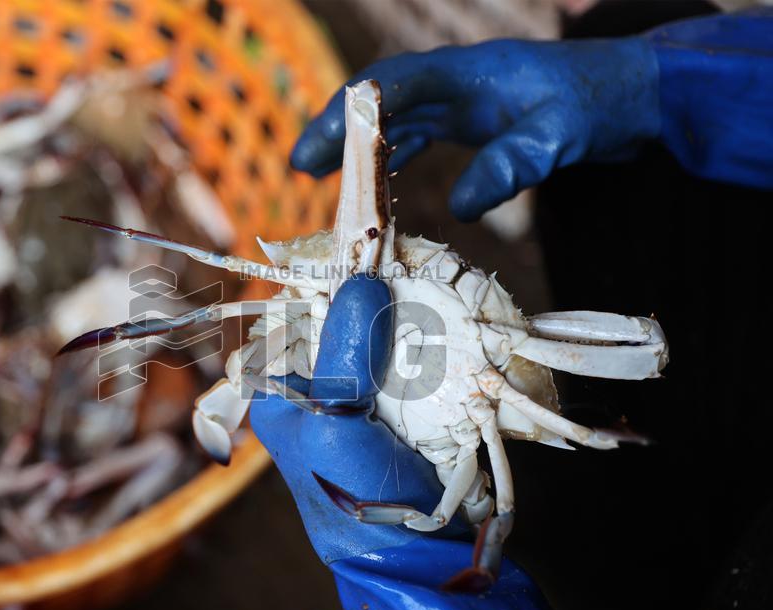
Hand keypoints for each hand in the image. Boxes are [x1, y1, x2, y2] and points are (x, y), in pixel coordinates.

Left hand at [248, 274, 467, 564]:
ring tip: (433, 284)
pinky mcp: (402, 406)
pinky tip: (448, 322)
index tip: (367, 251)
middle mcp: (317, 387)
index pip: (295, 312)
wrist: (414, 555)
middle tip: (407, 262)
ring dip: (407, 315)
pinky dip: (430, 341)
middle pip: (342, 319)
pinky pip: (413, 358)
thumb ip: (343, 352)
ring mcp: (362, 396)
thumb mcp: (334, 419)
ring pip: (381, 334)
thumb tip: (361, 279)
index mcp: (281, 389)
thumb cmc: (352, 493)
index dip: (328, 280)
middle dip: (374, 295)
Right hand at [291, 37, 659, 220]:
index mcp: (470, 73)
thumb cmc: (602, 106)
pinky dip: (392, 152)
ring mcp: (465, 97)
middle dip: (339, 129)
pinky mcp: (475, 116)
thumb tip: (460, 207)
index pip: (394, 87)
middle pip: (383, 99)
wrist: (637, 93)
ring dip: (359, 144)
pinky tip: (376, 177)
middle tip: (300, 166)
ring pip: (397, 116)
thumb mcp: (562, 138)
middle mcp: (458, 80)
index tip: (315, 148)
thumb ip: (512, 164)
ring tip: (321, 175)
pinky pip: (421, 131)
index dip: (349, 116)